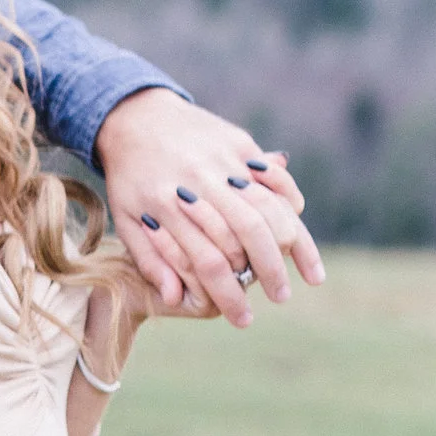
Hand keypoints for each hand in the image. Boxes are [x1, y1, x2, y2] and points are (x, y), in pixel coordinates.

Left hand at [93, 91, 325, 323]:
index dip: (228, 295)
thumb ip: (150, 259)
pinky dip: (292, 199)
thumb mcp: (127, 220)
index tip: (243, 319)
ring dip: (294, 242)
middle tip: (280, 297)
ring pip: (269, 204)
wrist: (134, 115)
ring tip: (308, 273)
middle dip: (269, 271)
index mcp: (167, 206)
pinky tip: (300, 224)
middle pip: (249, 232)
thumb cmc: (129, 177)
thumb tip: (174, 298)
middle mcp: (199, 181)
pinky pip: (273, 176)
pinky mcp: (238, 143)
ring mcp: (222, 159)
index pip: (208, 261)